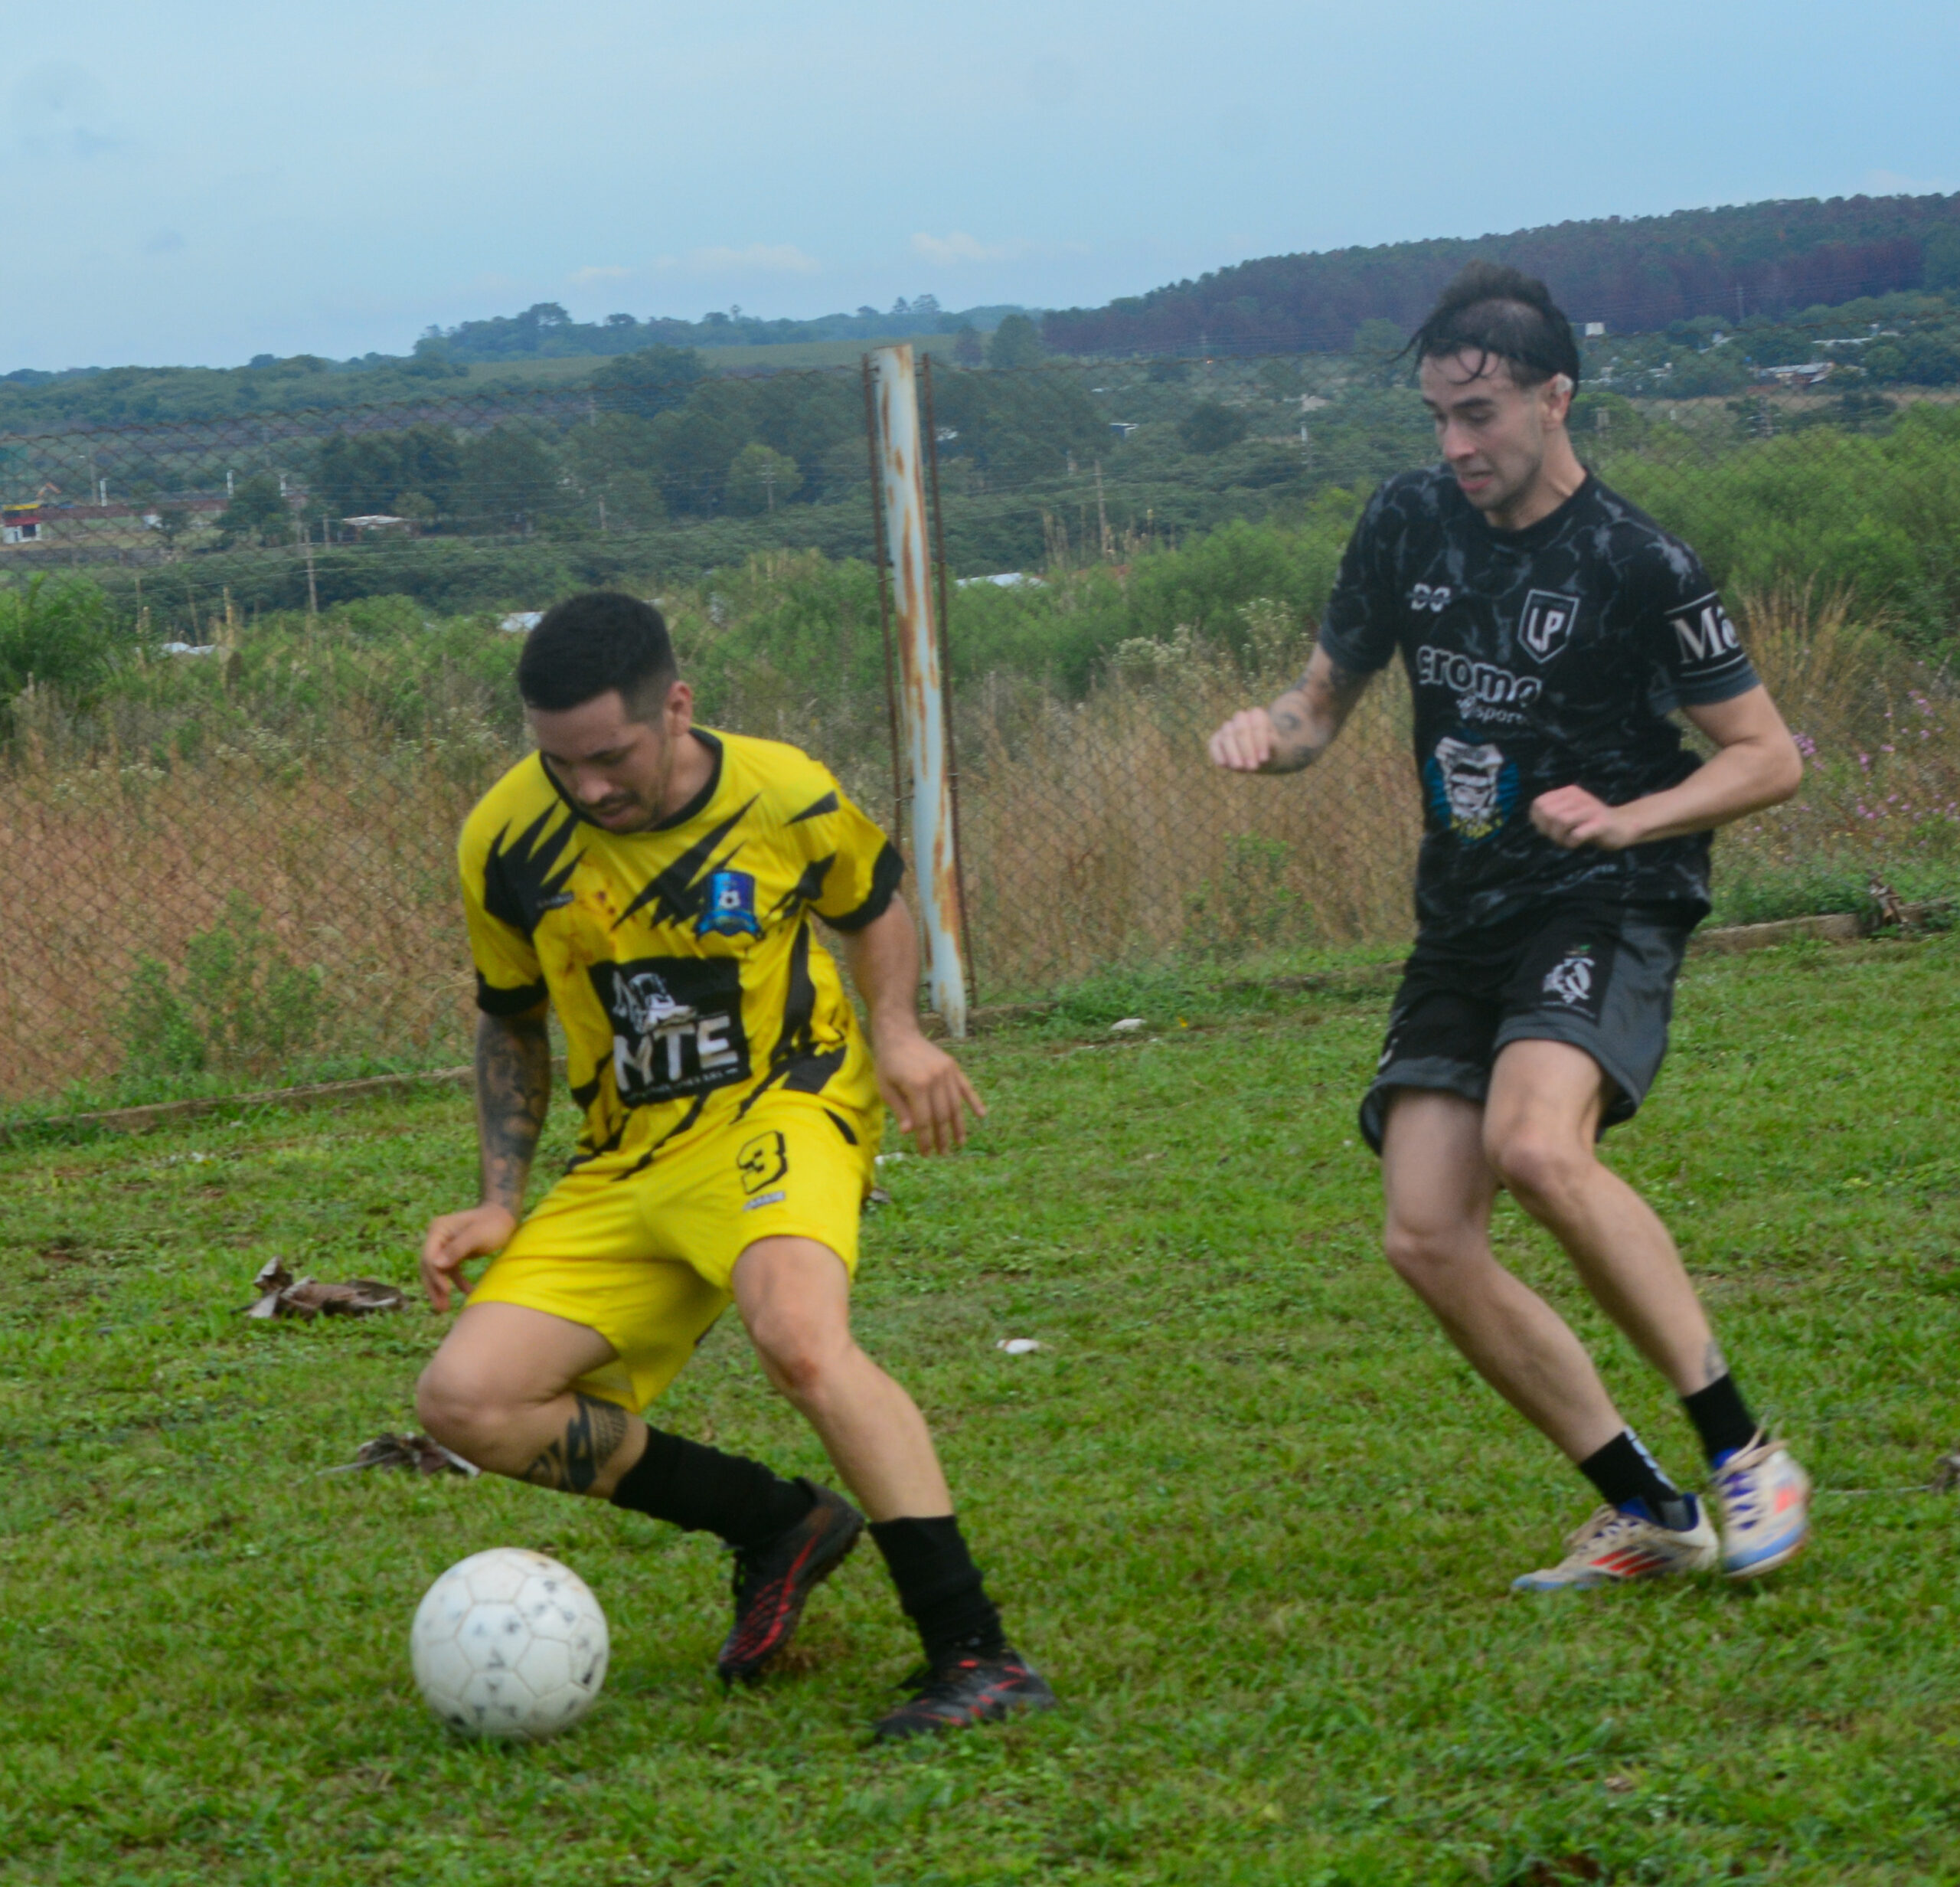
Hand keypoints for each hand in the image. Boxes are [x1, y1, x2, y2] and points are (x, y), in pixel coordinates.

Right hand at [420, 1203, 516, 1312]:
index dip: (435, 1275)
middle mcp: (437, 1237)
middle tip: (441, 1308)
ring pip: (438, 1271)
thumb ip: (458, 1248)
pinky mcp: (454, 1253)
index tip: (446, 1291)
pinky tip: (467, 1292)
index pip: (430, 1256)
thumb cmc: (493, 1223)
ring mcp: (444, 1245)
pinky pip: (451, 1271)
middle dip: (434, 1287)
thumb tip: (436, 1264)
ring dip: (441, 1290)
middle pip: (430, 1266)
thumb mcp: (478, 1235)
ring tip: (444, 1309)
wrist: (504, 1216)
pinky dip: (457, 1282)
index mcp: (438, 1229)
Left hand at [872, 1027, 986, 1154]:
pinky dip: (974, 1101)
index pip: (924, 1120)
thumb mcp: (886, 1088)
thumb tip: (909, 1133)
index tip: (927, 1153)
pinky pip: (965, 1087)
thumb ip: (900, 1109)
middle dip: (942, 1137)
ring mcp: (946, 1072)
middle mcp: (935, 1079)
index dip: (925, 1139)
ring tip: (960, 1142)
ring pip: (955, 1104)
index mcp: (916, 1086)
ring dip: (959, 1126)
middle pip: (942, 1115)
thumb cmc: (888, 1063)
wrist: (899, 1034)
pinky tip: (982, 1115)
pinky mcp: (952, 1066)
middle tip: (943, 1152)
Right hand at [1207, 706, 1281, 771]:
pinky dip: (1217, 754)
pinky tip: (1224, 765)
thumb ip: (1272, 744)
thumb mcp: (1276, 749)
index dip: (1260, 741)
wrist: (1261, 758)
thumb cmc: (1270, 751)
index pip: (1257, 723)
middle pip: (1241, 729)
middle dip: (1246, 749)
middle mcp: (1241, 718)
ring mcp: (1227, 728)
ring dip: (1233, 752)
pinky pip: (1214, 744)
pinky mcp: (1216, 740)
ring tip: (1239, 767)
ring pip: (1226, 735)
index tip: (1264, 759)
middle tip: (1252, 767)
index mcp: (1257, 715)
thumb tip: (1267, 740)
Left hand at [1530, 785, 1643, 850]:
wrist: (1622, 826)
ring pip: (1560, 820)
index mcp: (1568, 792)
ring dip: (1559, 837)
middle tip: (1558, 837)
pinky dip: (1571, 842)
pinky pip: (1577, 833)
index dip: (1538, 821)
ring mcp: (1590, 809)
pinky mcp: (1601, 823)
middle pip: (1548, 812)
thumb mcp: (1568, 814)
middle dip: (1548, 830)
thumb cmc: (1589, 823)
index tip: (1548, 830)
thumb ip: (1550, 815)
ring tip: (1566, 841)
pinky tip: (1576, 844)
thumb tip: (1535, 821)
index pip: (1538, 804)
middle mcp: (1579, 797)